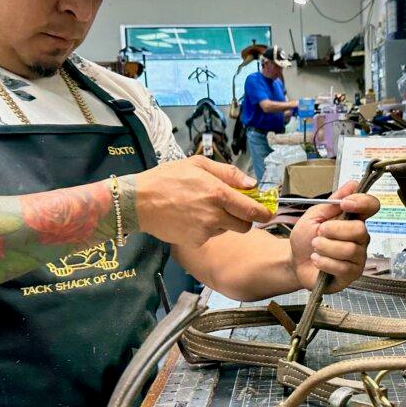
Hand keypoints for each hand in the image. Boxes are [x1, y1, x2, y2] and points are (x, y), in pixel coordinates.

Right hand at [131, 156, 270, 246]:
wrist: (138, 202)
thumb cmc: (166, 179)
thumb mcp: (197, 164)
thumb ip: (228, 173)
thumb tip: (251, 182)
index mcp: (218, 193)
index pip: (252, 210)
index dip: (263, 213)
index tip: (267, 212)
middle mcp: (214, 215)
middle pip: (244, 226)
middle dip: (243, 219)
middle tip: (233, 210)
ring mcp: (205, 231)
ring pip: (226, 231)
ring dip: (222, 223)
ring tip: (201, 209)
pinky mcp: (195, 242)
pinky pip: (209, 237)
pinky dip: (205, 230)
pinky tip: (190, 218)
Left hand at [288, 181, 379, 292]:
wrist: (294, 261)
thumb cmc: (305, 238)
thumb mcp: (315, 215)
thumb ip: (333, 201)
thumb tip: (353, 184)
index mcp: (353, 219)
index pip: (371, 206)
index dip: (362, 203)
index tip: (345, 204)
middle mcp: (360, 238)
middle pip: (360, 230)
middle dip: (334, 230)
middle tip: (319, 233)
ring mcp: (357, 257)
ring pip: (349, 250)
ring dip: (326, 247)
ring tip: (315, 248)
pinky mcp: (351, 274)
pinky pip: (343, 267)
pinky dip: (324, 262)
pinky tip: (317, 260)